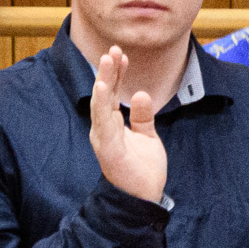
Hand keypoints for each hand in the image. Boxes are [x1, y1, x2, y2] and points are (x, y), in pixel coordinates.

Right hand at [87, 45, 168, 204]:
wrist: (143, 197)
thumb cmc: (141, 168)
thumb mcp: (147, 136)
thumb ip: (143, 116)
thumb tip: (142, 93)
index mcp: (111, 124)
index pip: (112, 93)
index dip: (115, 73)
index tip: (121, 54)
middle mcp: (104, 129)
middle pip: (104, 94)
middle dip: (107, 71)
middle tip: (113, 49)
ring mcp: (104, 139)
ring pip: (101, 105)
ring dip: (104, 82)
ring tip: (107, 61)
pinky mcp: (109, 150)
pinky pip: (105, 125)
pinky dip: (102, 106)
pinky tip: (103, 88)